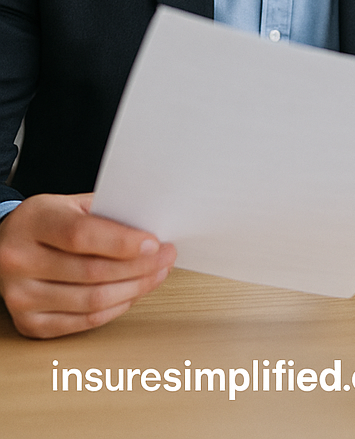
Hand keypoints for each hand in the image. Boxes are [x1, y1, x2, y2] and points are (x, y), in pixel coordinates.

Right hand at [0, 193, 175, 337]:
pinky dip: (115, 308)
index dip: (123, 242)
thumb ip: (108, 212)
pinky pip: (82, 322)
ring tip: (157, 274)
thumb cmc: (49, 221)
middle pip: (91, 272)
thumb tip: (153, 227)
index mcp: (33, 222)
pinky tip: (133, 293)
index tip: (154, 243)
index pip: (81, 236)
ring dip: (134, 289)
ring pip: (91, 301)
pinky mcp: (28, 323)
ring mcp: (20, 296)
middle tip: (167, 257)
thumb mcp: (73, 203)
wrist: (6, 245)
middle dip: (140, 267)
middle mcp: (20, 261)